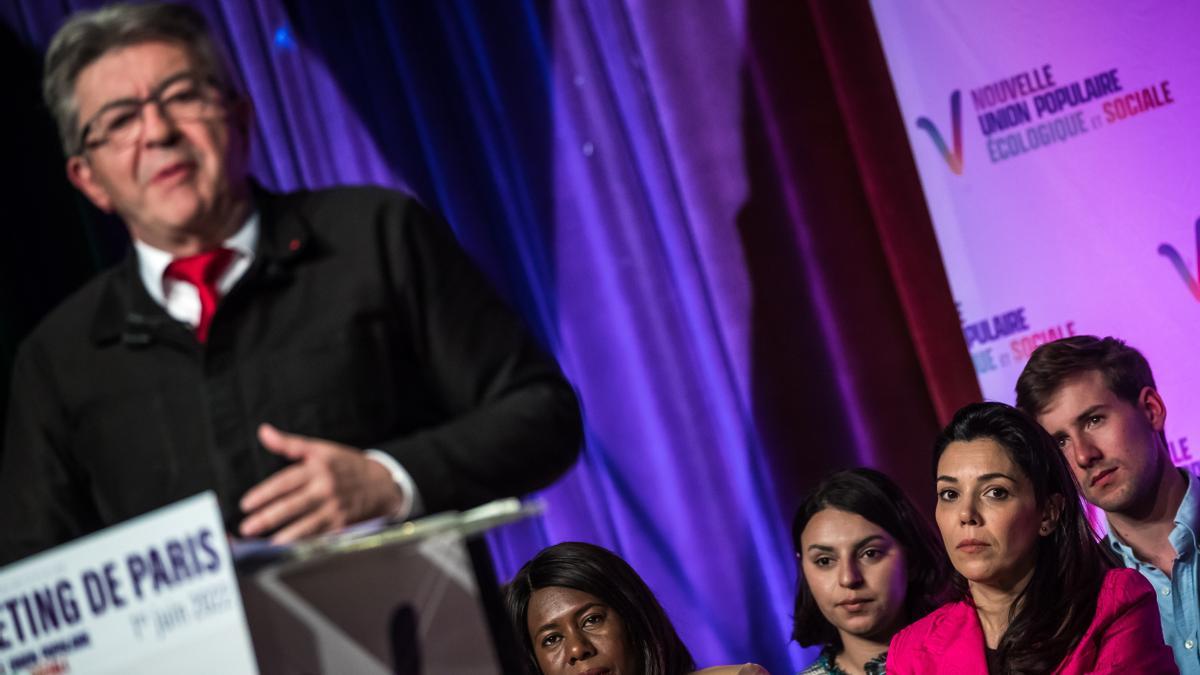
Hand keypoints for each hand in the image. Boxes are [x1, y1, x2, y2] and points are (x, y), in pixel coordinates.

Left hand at [238, 423, 404, 542]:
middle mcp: (326, 488)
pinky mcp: (343, 524)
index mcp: (318, 468)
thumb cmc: (346, 465)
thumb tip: (263, 432)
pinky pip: (320, 536)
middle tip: (247, 528)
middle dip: (268, 518)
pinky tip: (290, 551)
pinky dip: (305, 544)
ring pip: (307, 525)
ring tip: (266, 545)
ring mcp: (335, 508)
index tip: (246, 504)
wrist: (381, 483)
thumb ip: (290, 444)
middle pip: (293, 505)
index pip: (285, 482)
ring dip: (286, 536)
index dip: (264, 493)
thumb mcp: (321, 449)